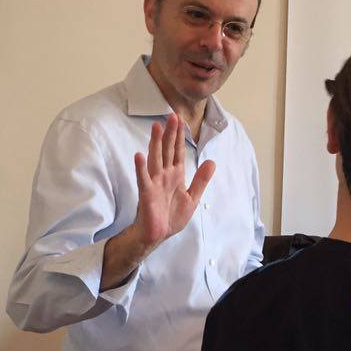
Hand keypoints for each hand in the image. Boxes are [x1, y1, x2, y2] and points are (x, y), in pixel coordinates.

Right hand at [132, 112, 215, 249]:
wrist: (158, 234)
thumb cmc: (171, 217)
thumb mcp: (192, 198)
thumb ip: (201, 180)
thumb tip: (212, 162)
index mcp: (175, 175)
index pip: (178, 151)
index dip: (180, 136)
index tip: (180, 120)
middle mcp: (164, 175)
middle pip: (167, 150)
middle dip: (170, 133)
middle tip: (172, 116)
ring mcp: (155, 182)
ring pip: (156, 159)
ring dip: (156, 143)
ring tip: (157, 127)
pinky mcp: (147, 193)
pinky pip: (143, 178)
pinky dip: (141, 167)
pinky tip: (139, 155)